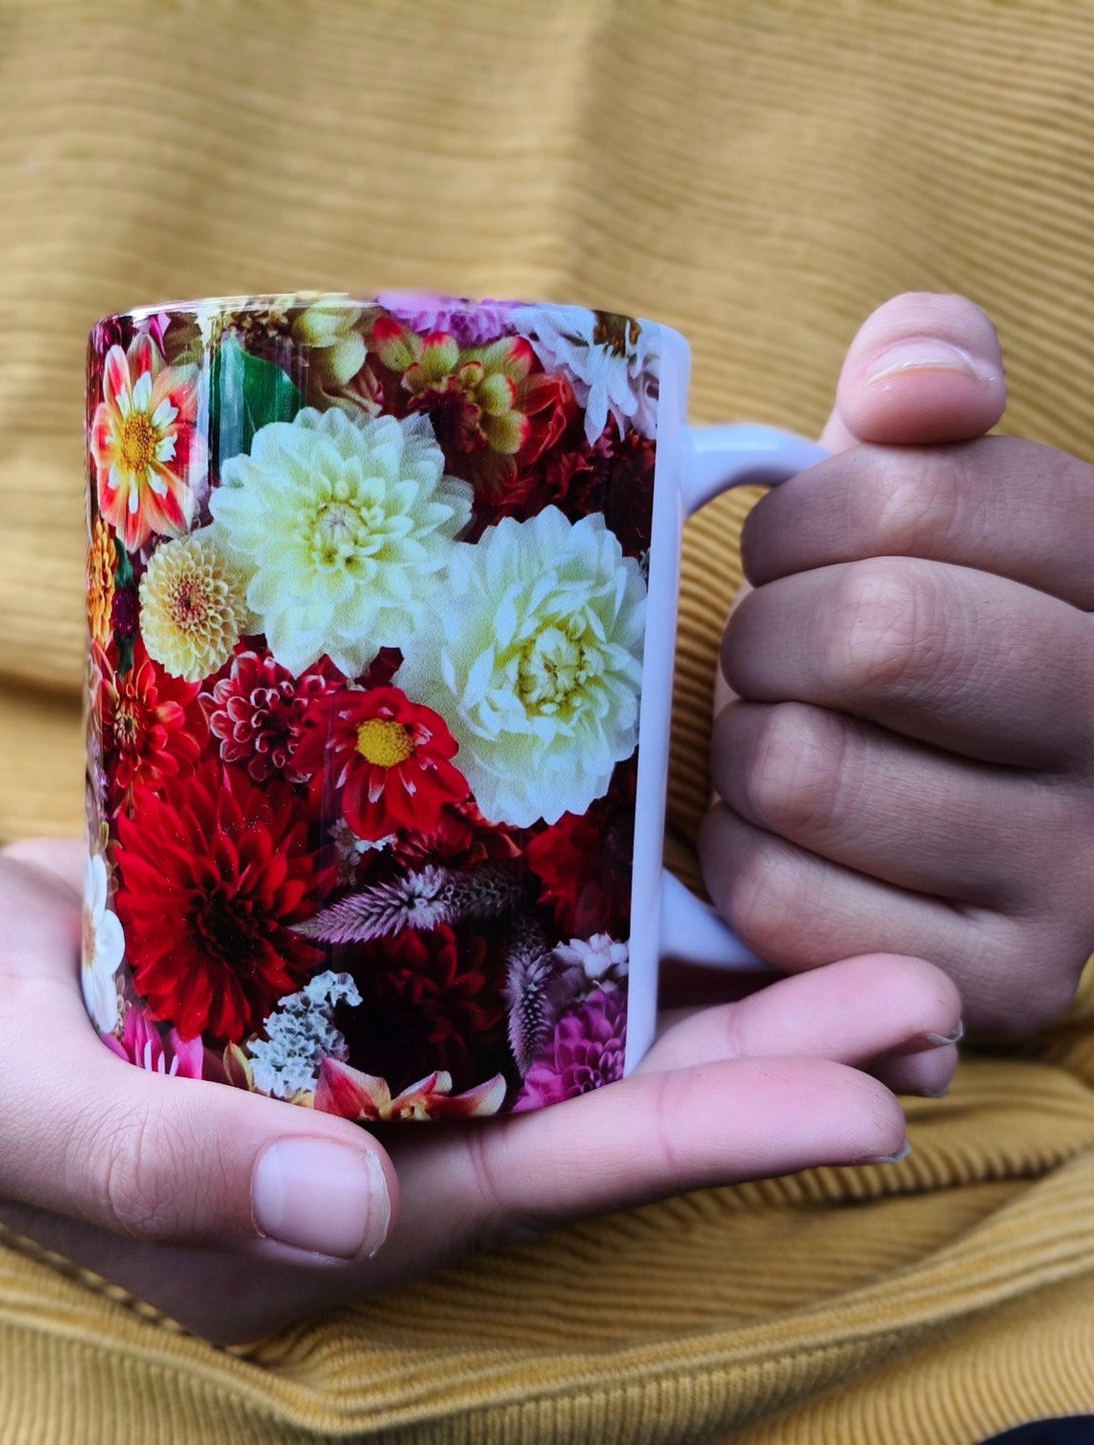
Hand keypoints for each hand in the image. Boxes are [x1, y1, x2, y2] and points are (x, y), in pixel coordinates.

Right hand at [0, 836, 958, 1344]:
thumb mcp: (6, 1094)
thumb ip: (154, 1165)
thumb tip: (337, 1215)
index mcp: (306, 1206)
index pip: (531, 1182)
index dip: (691, 1145)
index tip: (853, 1101)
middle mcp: (374, 1133)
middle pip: (597, 1112)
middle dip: (766, 1070)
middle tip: (924, 1007)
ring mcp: (379, 1045)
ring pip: (579, 1032)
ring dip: (731, 999)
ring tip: (882, 952)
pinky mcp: (367, 960)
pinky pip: (511, 945)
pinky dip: (618, 922)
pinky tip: (712, 873)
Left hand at [702, 293, 1093, 1038]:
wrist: (934, 805)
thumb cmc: (910, 635)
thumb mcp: (926, 498)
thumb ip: (927, 395)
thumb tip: (918, 374)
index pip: (925, 495)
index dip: (805, 514)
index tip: (785, 547)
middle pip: (873, 632)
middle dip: (766, 631)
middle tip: (766, 652)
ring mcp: (1075, 873)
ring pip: (804, 770)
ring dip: (744, 749)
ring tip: (779, 744)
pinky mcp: (992, 982)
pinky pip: (779, 896)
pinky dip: (740, 856)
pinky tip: (782, 839)